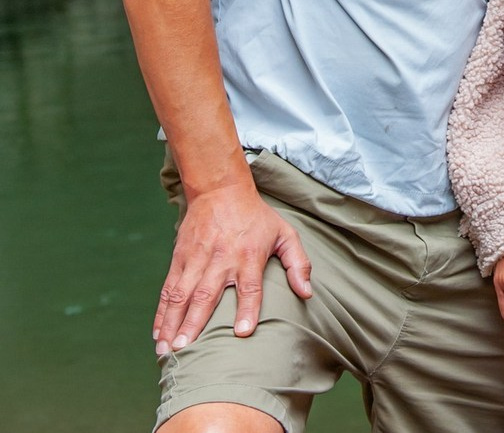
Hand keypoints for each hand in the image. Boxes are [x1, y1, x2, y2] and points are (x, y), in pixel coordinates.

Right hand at [154, 182, 311, 354]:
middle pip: (206, 295)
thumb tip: (307, 293)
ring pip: (181, 295)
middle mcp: (221, 259)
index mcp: (248, 256)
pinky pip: (169, 289)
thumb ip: (298, 263)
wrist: (221, 190)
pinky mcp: (180, 258)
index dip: (247, 309)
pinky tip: (158, 333)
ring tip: (166, 350)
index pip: (250, 287)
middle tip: (185, 351)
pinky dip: (162, 312)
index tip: (242, 332)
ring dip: (172, 323)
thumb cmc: (257, 217)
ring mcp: (197, 259)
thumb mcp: (285, 233)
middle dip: (194, 324)